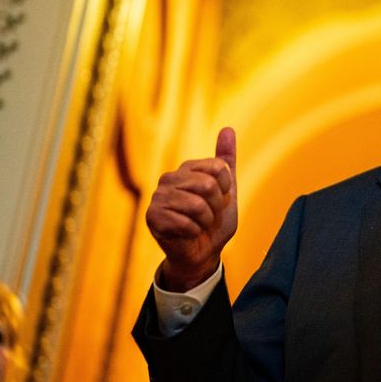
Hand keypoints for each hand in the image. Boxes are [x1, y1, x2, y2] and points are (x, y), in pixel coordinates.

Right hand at [145, 127, 238, 290]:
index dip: (225, 190)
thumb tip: (228, 128)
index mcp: (188, 168)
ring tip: (198, 225)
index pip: (218, 168)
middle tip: (207, 216)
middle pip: (208, 186)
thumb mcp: (227, 190)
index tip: (219, 199)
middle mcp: (170, 177)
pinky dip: (193, 233)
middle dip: (215, 207)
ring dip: (204, 222)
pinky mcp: (152, 216)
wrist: (203, 253)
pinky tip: (186, 234)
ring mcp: (158, 196)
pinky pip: (185, 222)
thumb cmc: (214, 222)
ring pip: (197, 205)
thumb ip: (226, 160)